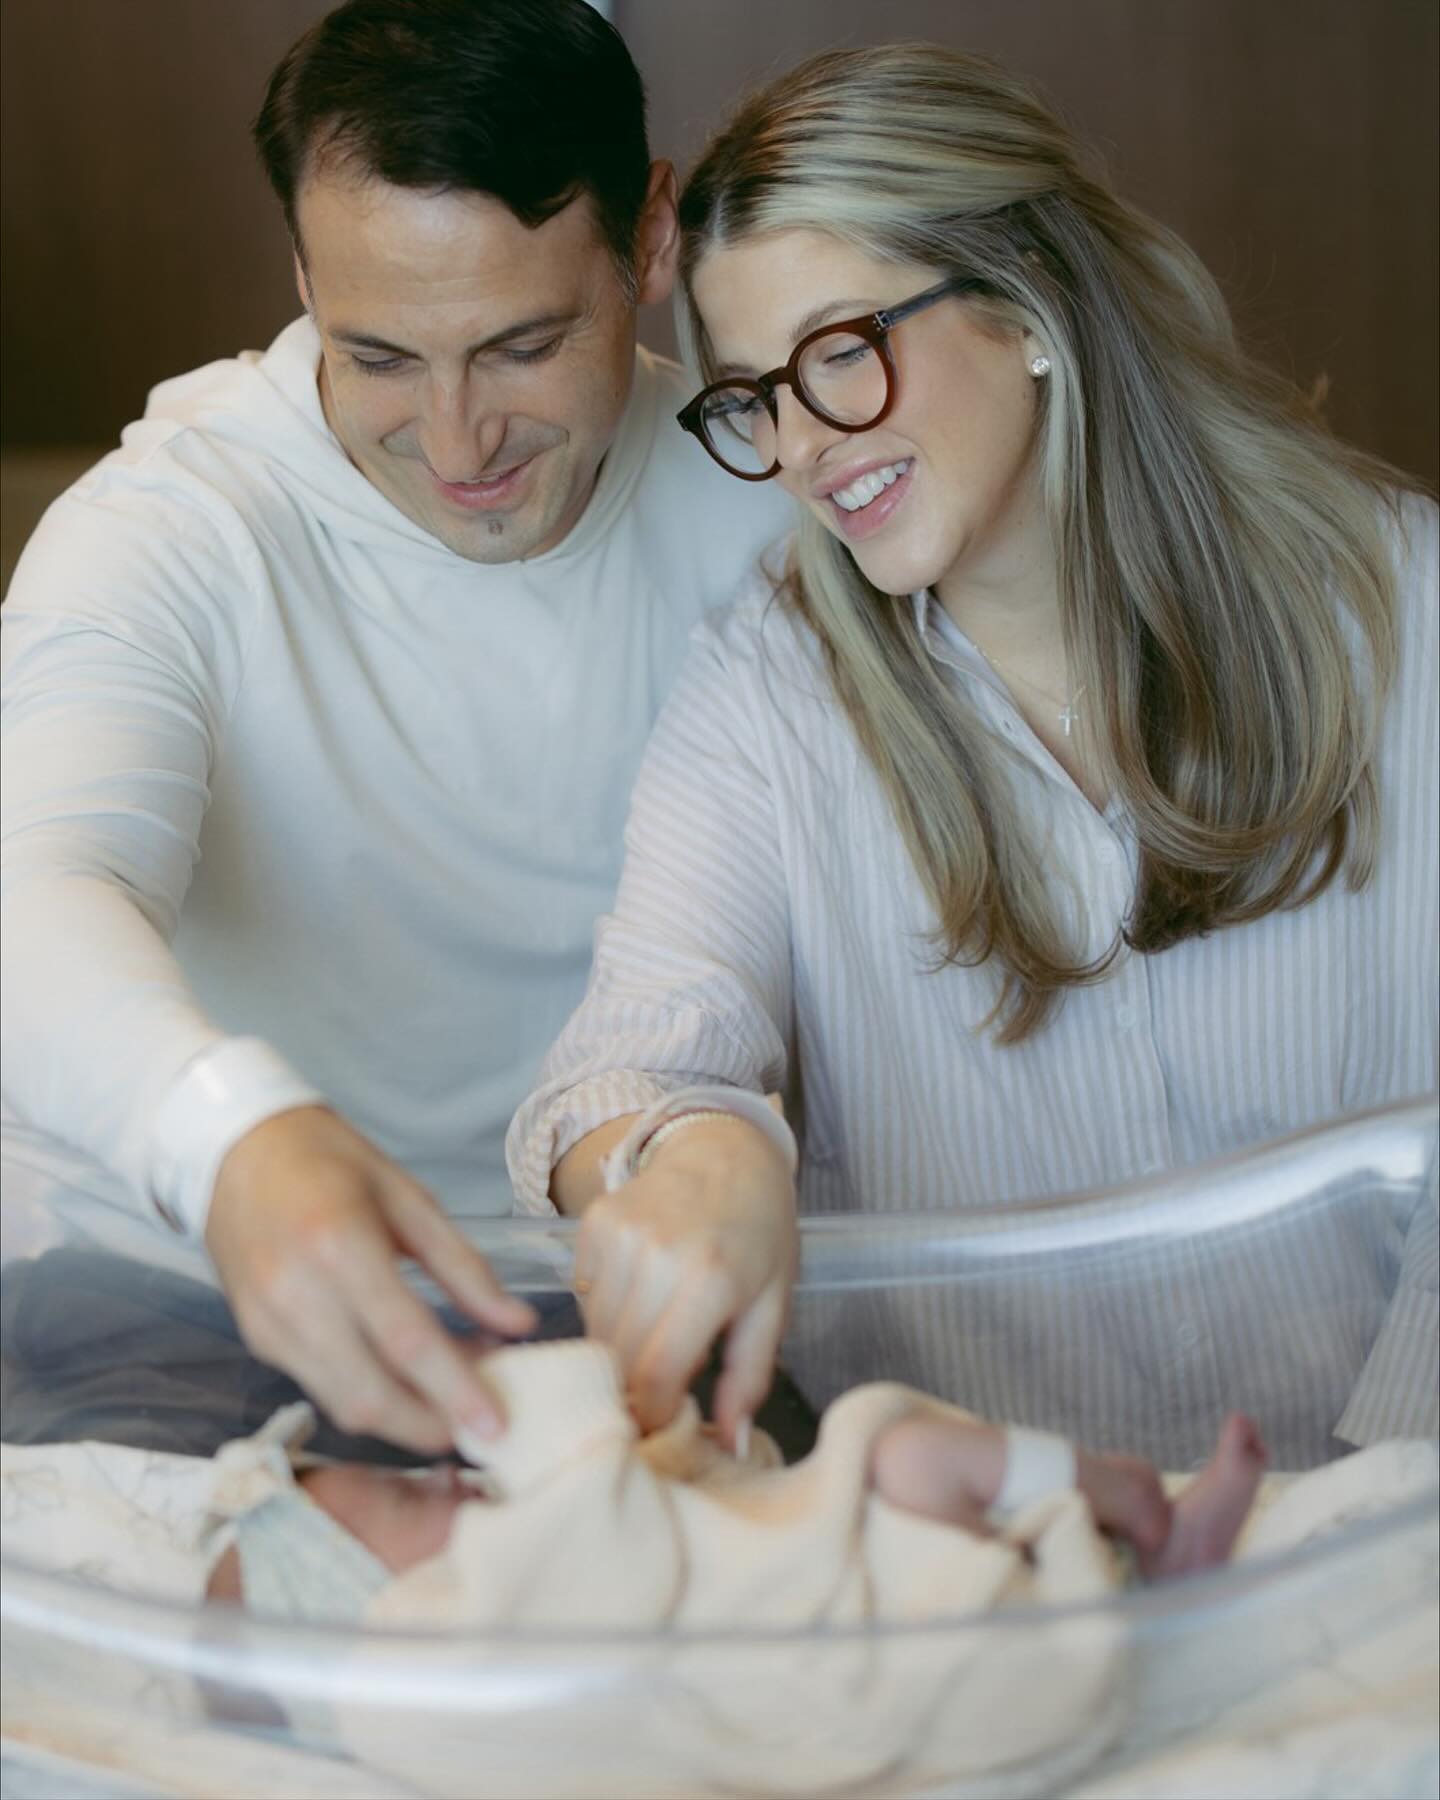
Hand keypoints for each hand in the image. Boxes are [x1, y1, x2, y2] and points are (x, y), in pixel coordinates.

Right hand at [205, 1106, 535, 1453]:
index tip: (497, 1427)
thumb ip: (464, 1266)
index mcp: (340, 1246)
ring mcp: (267, 1324)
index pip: (405, 1340)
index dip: (455, 1390)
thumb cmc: (332, 1163)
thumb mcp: (409, 1197)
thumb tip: (518, 1325)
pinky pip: (319, 1386)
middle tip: (478, 1429)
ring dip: (402, 1419)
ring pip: (341, 1403)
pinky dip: (367, 1394)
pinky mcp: (255, 1339)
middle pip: (369, 1393)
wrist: (235, 1151)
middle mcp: (296, 1295)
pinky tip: (403, 1378)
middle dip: (430, 1426)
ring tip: (450, 1400)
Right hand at [573, 1117, 797, 1445]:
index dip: (650, 1417)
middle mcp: (656, 1255)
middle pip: (620, 1359)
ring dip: (619, 1351)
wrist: (725, 1152)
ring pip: (596, 1332)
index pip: (655, 1376)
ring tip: (655, 1336)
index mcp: (709, 1280)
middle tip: (658, 1392)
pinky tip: (638, 1296)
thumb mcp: (772, 1306)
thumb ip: (750, 1379)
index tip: (660, 1429)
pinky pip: (584, 1296)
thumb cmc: (759, 1235)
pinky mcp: (593, 1224)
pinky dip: (605, 1311)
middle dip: (635, 1390)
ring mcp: (619, 1236)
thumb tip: (729, 1446)